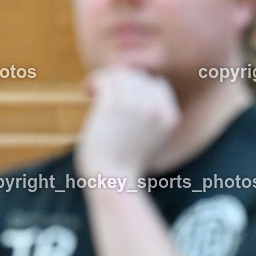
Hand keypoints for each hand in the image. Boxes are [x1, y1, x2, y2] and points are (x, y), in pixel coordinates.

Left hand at [75, 66, 179, 180]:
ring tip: (91, 91)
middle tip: (100, 92)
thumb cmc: (121, 164)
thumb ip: (145, 117)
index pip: (157, 84)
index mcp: (169, 117)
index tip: (119, 94)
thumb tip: (130, 87)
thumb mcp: (145, 140)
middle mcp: (156, 108)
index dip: (136, 85)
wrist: (111, 180)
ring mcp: (137, 105)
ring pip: (120, 75)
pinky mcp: (115, 105)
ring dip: (103, 79)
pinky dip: (93, 81)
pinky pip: (105, 79)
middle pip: (137, 77)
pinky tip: (86, 92)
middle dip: (118, 81)